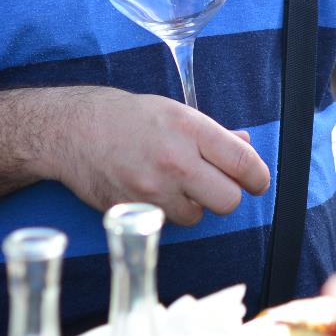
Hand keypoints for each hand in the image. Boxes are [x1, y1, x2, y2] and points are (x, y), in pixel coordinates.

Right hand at [49, 88, 270, 226]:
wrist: (76, 130)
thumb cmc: (131, 118)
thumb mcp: (178, 113)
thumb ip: (215, 134)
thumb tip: (247, 147)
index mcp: (191, 130)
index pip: (244, 163)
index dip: (258, 178)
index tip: (257, 182)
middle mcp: (175, 161)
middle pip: (228, 200)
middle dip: (228, 195)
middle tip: (218, 185)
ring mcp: (153, 190)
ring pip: (197, 216)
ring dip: (194, 205)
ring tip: (175, 183)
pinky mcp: (134, 211)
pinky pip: (168, 222)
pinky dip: (168, 212)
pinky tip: (154, 191)